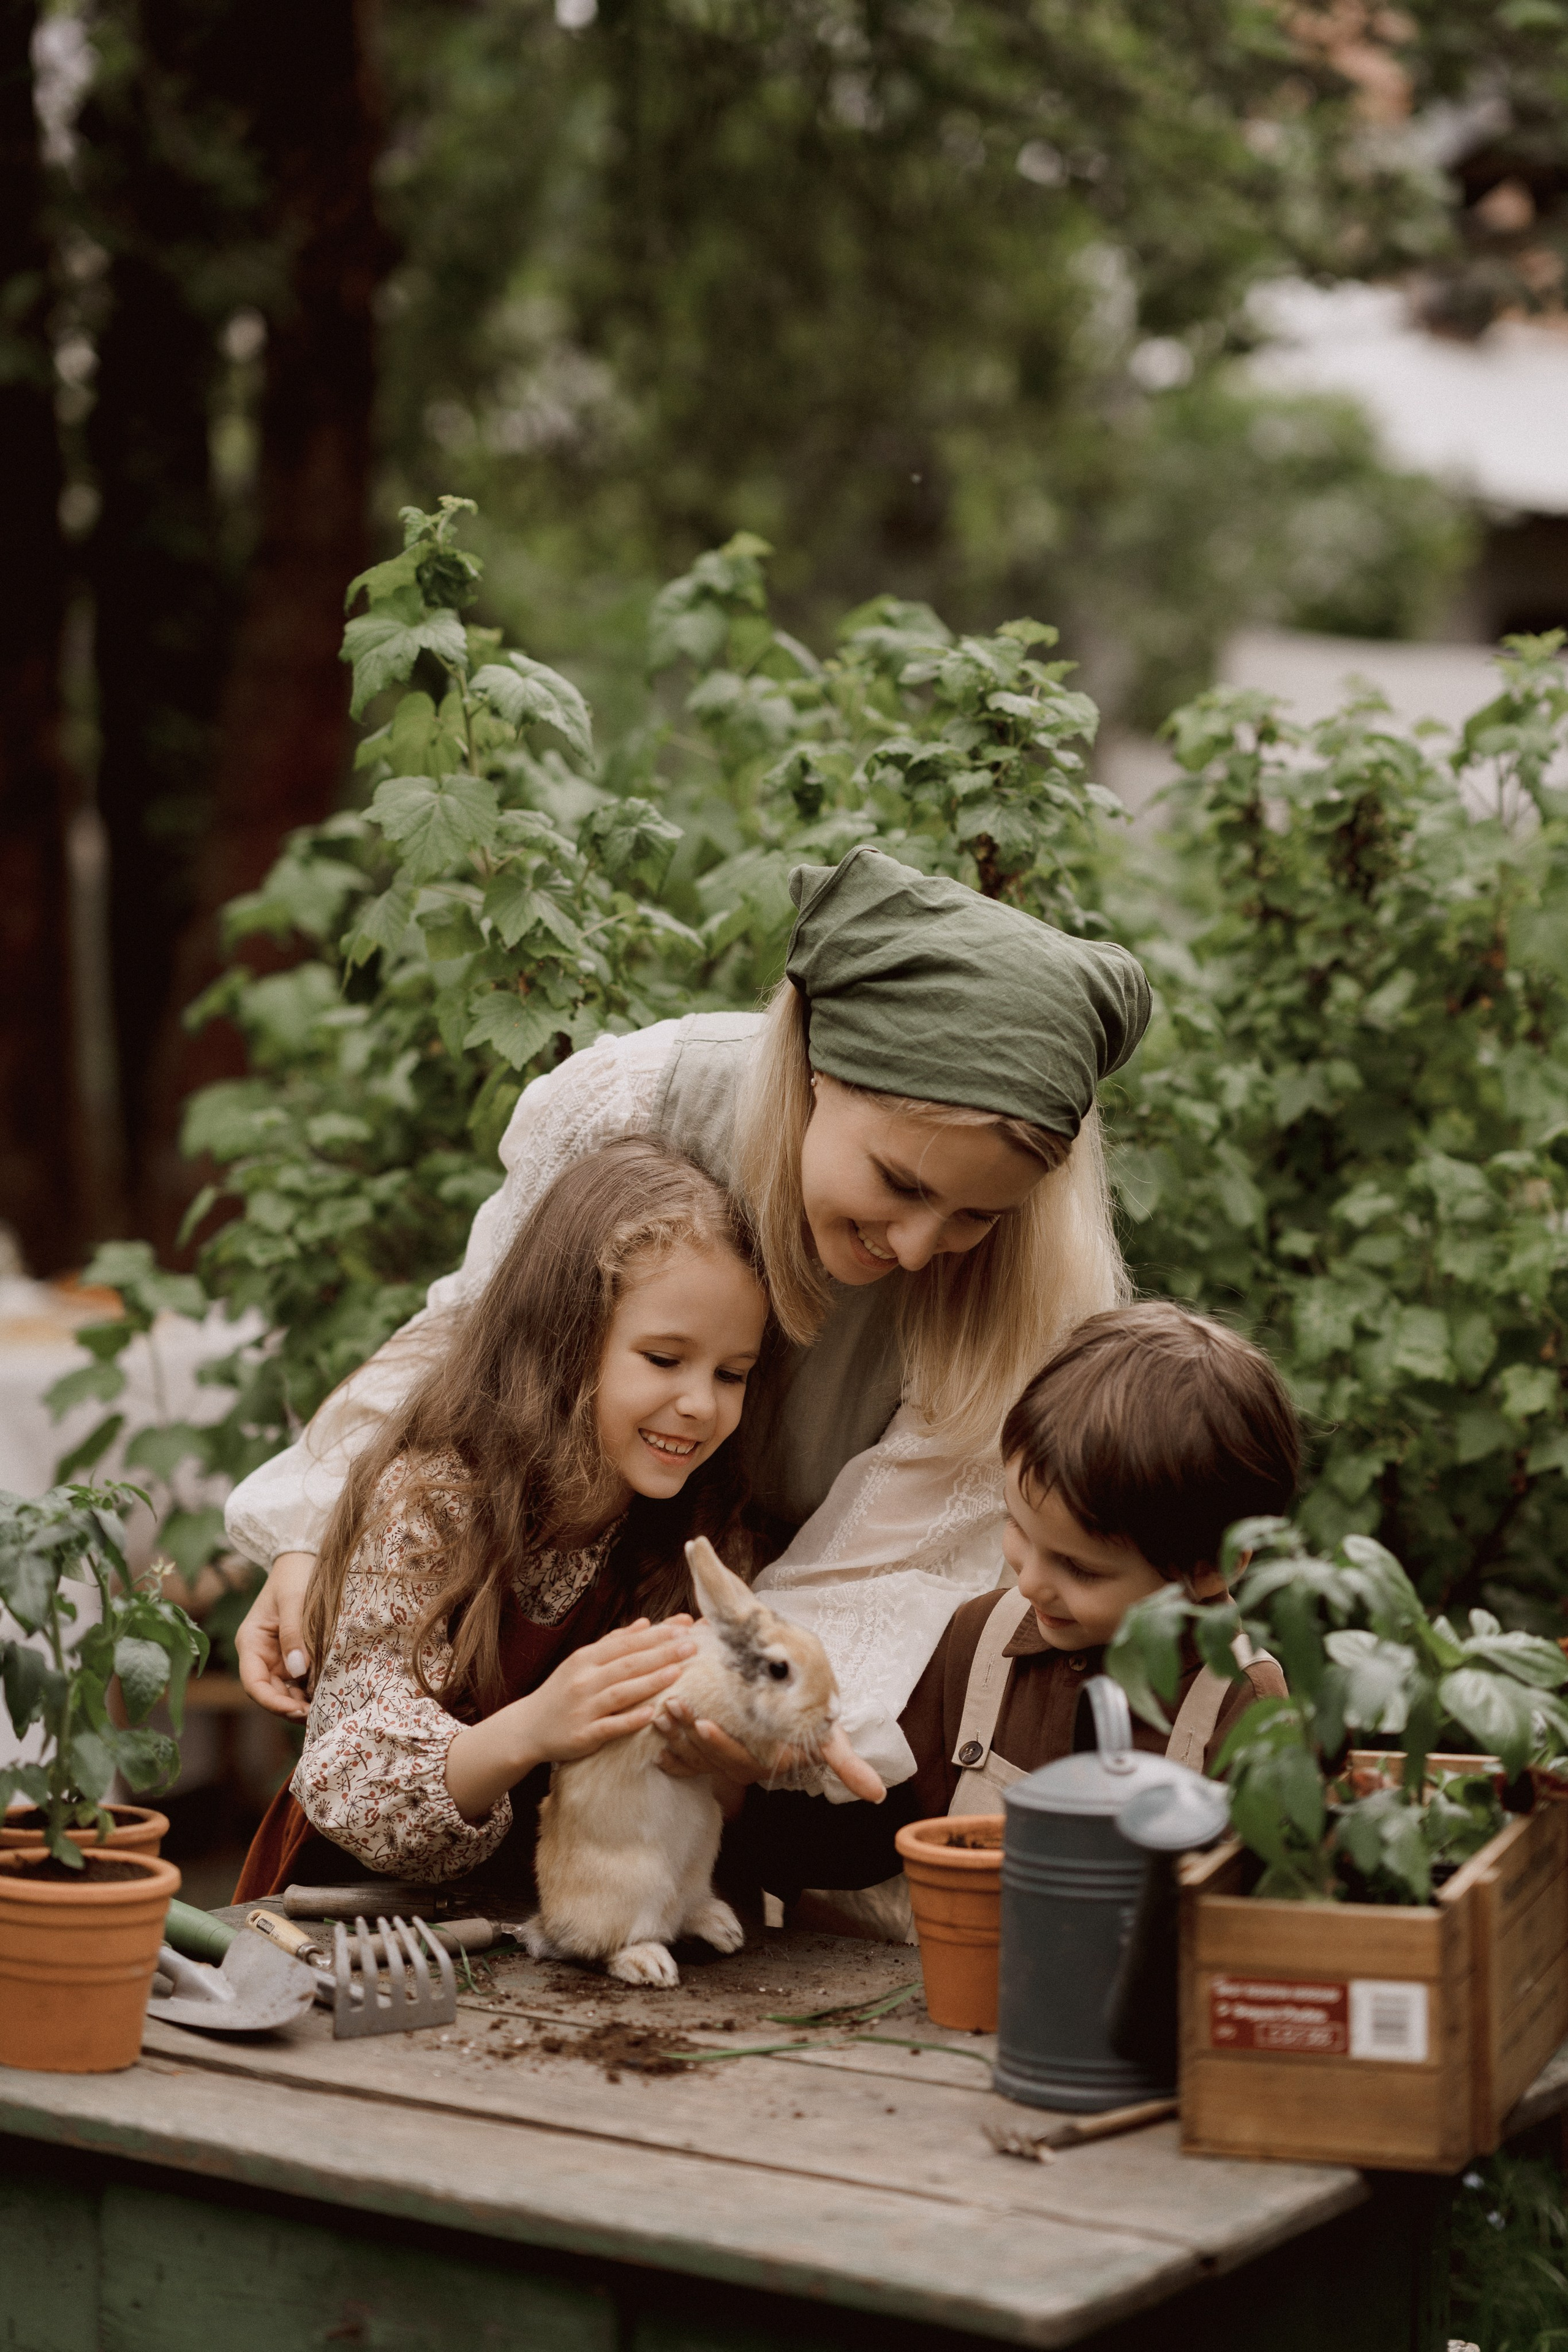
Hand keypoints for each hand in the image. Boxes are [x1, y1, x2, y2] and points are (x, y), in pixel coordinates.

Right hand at [235, 1551, 317, 1719]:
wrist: (302, 1560)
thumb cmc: (294, 1575)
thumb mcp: (294, 1600)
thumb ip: (294, 1634)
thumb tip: (298, 1671)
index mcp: (250, 1642)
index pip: (253, 1683)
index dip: (272, 1702)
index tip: (296, 1708)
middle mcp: (260, 1655)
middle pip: (269, 1693)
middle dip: (289, 1707)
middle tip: (318, 1715)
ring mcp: (276, 1658)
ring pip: (284, 1691)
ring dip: (300, 1703)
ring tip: (325, 1709)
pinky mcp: (293, 1656)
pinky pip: (298, 1681)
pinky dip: (309, 1691)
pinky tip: (327, 1695)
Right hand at [521, 1617, 697, 1765]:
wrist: (528, 1728)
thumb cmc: (562, 1692)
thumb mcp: (582, 1662)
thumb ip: (615, 1643)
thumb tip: (647, 1623)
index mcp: (585, 1659)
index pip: (627, 1644)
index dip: (656, 1635)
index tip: (684, 1627)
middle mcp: (584, 1680)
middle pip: (628, 1664)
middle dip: (661, 1653)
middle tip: (692, 1645)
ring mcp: (583, 1708)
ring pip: (621, 1692)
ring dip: (650, 1682)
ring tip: (678, 1672)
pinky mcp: (583, 1735)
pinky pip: (609, 1726)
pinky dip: (630, 1720)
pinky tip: (651, 1714)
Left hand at [655, 1699, 885, 1804]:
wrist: (794, 1698)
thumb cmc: (811, 1716)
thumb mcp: (828, 1738)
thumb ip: (846, 1763)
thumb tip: (878, 1796)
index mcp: (764, 1763)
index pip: (737, 1760)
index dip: (718, 1745)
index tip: (702, 1722)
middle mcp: (740, 1765)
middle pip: (708, 1757)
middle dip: (688, 1734)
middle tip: (672, 1706)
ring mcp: (721, 1758)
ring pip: (692, 1754)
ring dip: (674, 1734)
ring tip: (660, 1709)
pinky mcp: (707, 1749)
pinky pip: (683, 1756)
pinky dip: (669, 1746)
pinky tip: (653, 1734)